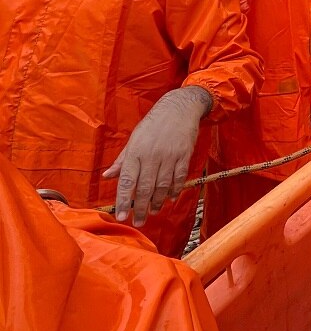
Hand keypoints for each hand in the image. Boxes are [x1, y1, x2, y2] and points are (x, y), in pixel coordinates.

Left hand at [102, 87, 211, 226]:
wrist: (178, 108)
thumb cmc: (153, 124)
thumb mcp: (134, 139)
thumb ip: (122, 160)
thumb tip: (107, 176)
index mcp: (136, 152)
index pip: (127, 181)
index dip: (123, 200)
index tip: (121, 216)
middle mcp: (151, 156)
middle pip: (144, 188)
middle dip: (140, 208)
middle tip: (138, 222)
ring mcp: (169, 156)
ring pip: (162, 186)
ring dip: (157, 202)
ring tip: (152, 212)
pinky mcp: (183, 156)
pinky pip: (179, 178)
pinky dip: (175, 191)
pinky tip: (170, 199)